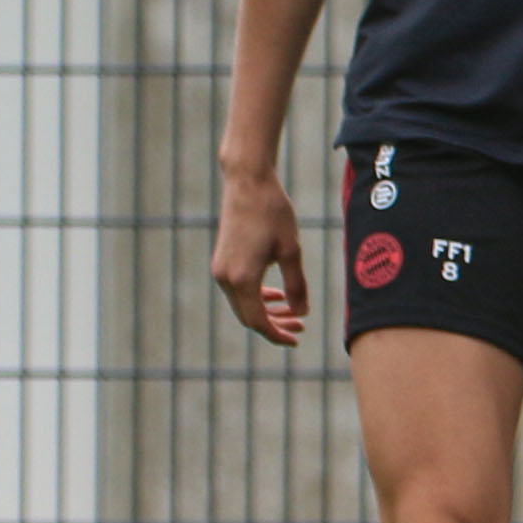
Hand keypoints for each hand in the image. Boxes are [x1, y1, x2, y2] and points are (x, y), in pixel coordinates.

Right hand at [208, 166, 309, 346]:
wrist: (248, 183)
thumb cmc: (274, 213)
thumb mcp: (292, 251)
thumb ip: (296, 285)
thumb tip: (302, 313)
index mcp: (242, 279)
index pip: (258, 321)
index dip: (277, 334)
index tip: (297, 339)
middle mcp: (225, 278)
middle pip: (248, 316)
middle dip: (275, 324)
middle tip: (301, 326)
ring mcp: (220, 270)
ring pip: (243, 304)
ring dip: (267, 311)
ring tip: (295, 313)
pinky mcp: (221, 261)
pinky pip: (238, 290)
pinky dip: (256, 297)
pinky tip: (275, 296)